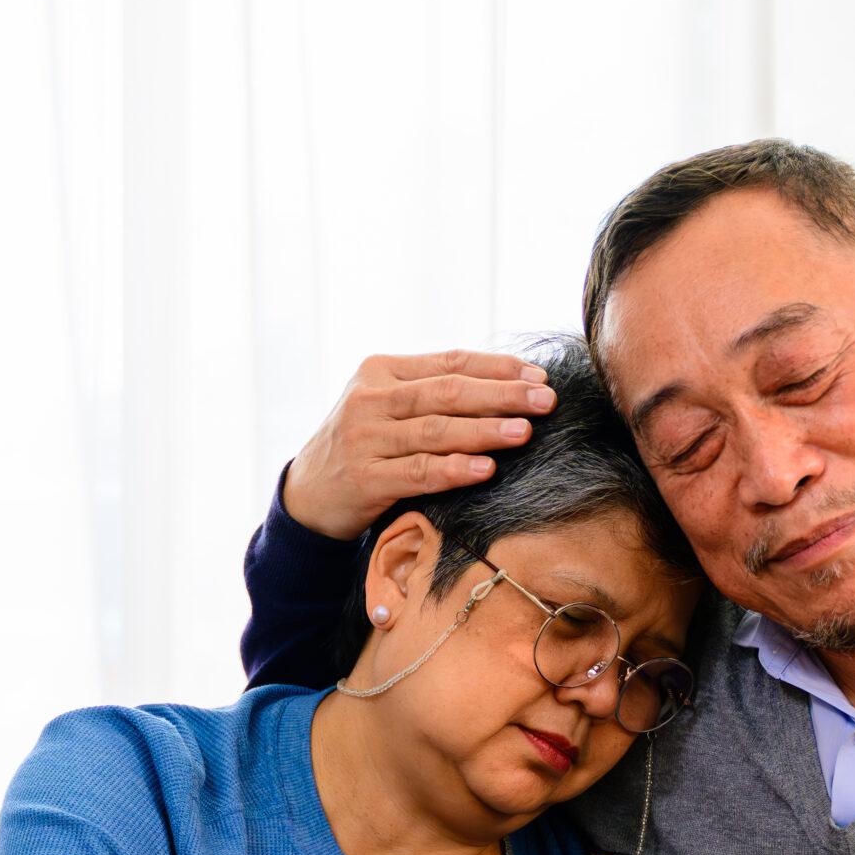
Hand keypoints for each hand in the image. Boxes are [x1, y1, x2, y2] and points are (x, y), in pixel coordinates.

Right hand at [281, 350, 557, 537]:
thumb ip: (431, 392)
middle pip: (447, 392)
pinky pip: (418, 472)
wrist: (308, 492)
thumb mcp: (387, 406)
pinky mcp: (364, 478)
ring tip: (525, 432)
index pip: (449, 362)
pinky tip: (486, 469)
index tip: (538, 376)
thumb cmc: (364, 445)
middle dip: (502, 395)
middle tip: (546, 401)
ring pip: (435, 431)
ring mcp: (364, 438)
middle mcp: (370, 399)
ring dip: (484, 431)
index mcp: (380, 370)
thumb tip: (508, 383)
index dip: (497, 368)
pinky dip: (454, 469)